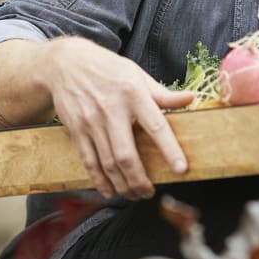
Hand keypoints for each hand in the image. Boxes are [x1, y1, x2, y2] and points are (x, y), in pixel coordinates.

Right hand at [45, 37, 193, 200]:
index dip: (170, 149)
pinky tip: (109, 190)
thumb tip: (191, 98)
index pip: (156, 126)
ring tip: (134, 194)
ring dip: (122, 185)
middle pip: (127, 155)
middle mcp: (112, 109)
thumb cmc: (109, 69)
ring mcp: (92, 122)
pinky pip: (89, 162)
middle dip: (139, 180)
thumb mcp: (138, 74)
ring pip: (108, 163)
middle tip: (150, 192)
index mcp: (134, 93)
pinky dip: (99, 180)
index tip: (181, 169)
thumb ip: (163, 93)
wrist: (68, 64)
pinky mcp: (76, 130)